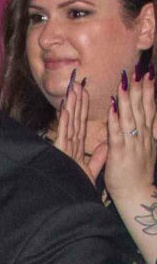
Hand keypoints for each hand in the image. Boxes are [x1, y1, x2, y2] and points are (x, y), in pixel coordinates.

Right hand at [52, 73, 108, 184]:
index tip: (85, 92)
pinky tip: (64, 109)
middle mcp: (69, 146)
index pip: (81, 124)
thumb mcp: (90, 172)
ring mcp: (63, 149)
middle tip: (77, 82)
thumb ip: (98, 158)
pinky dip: (63, 123)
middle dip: (76, 101)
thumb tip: (106, 144)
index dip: (82, 108)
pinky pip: (62, 136)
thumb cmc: (75, 191)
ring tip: (71, 88)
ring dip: (70, 106)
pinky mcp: (59, 154)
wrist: (67, 205)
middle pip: (74, 119)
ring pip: (68, 123)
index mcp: (76, 149)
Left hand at [104, 72, 156, 223]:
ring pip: (130, 117)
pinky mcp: (120, 154)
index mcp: (147, 134)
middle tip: (139, 69)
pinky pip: (118, 133)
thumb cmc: (138, 174)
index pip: (149, 108)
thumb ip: (147, 134)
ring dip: (127, 98)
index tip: (148, 73)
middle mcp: (143, 136)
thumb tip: (150, 119)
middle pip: (142, 108)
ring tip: (125, 81)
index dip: (149, 90)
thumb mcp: (147, 150)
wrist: (137, 194)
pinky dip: (115, 119)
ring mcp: (132, 144)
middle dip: (140, 87)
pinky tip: (113, 106)